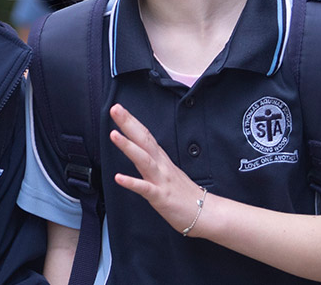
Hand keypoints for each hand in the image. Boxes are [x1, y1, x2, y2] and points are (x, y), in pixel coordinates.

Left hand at [107, 103, 204, 232]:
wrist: (207, 213)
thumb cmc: (185, 195)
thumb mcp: (167, 172)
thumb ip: (153, 161)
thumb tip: (139, 151)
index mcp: (161, 160)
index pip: (145, 135)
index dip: (132, 121)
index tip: (118, 108)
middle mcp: (161, 166)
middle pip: (144, 140)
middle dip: (128, 124)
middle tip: (115, 109)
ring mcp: (161, 180)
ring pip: (144, 160)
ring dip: (128, 147)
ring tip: (113, 134)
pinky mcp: (161, 197)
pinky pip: (145, 189)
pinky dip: (132, 182)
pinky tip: (118, 177)